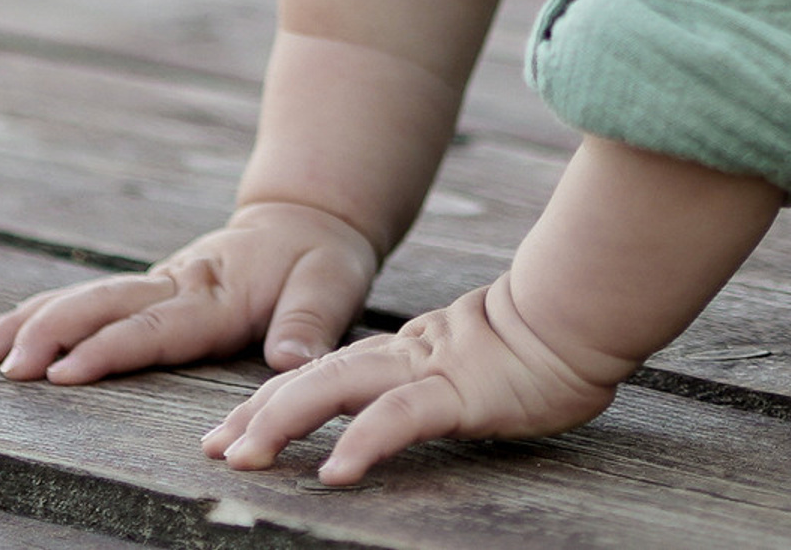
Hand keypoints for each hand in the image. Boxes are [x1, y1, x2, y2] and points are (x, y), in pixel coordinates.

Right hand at [0, 201, 376, 383]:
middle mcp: (176, 283)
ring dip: (33, 322)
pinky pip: (89, 299)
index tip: (63, 373)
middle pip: (102, 306)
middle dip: (50, 334)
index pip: (154, 327)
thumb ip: (308, 323)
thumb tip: (289, 361)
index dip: (108, 349)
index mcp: (215, 292)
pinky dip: (43, 313)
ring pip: (84, 298)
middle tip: (5, 367)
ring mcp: (157, 282)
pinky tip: (5, 336)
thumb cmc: (322, 258)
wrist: (310, 215)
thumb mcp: (333, 284)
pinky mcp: (149, 288)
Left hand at [200, 275, 621, 485]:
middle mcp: (400, 358)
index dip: (270, 402)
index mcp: (400, 355)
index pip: (320, 376)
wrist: (577, 316)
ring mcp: (425, 370)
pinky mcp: (456, 390)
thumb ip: (429, 386)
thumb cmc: (533, 350)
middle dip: (258, 414)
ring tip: (246, 454)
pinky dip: (362, 442)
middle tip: (213, 449)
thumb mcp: (464, 371)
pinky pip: (399, 419)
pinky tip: (334, 472)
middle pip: (313, 380)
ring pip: (338, 389)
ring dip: (285, 421)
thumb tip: (397, 412)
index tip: (226, 431)